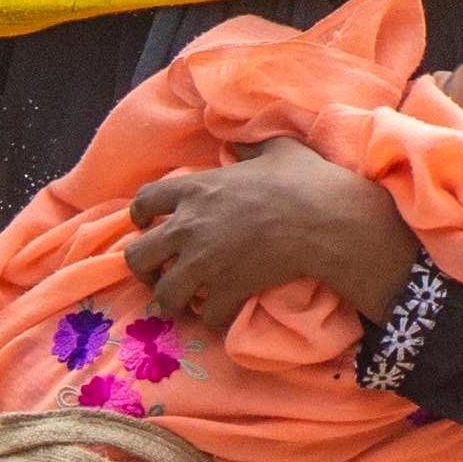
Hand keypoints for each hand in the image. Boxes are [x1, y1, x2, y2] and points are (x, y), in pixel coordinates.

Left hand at [123, 145, 410, 333]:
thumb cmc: (303, 180)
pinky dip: (213, 319)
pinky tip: (222, 314)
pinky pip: (206, 316)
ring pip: (163, 294)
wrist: (325, 220)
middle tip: (159, 273)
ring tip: (185, 303)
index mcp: (195, 189)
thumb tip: (235, 142)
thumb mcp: (275, 149)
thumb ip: (247, 146)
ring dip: (172, 301)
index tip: (146, 226)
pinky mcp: (227, 289)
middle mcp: (189, 226)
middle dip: (143, 269)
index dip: (139, 217)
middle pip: (137, 256)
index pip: (142, 201)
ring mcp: (205, 262)